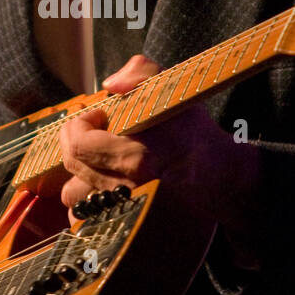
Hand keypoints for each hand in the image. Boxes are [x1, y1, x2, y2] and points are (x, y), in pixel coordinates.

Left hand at [57, 55, 260, 264]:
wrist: (222, 177)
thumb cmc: (197, 135)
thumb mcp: (175, 91)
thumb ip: (140, 73)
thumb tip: (110, 84)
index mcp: (135, 156)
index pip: (79, 143)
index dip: (79, 124)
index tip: (99, 116)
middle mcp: (126, 186)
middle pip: (73, 165)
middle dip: (76, 140)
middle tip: (94, 130)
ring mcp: (124, 208)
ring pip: (74, 193)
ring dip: (78, 172)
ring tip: (97, 158)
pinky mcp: (125, 222)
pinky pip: (86, 217)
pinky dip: (85, 200)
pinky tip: (101, 184)